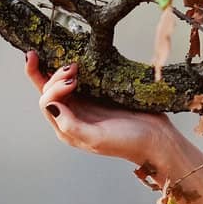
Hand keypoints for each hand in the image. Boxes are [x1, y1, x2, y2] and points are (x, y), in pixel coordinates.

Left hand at [24, 50, 176, 165]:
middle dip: (54, 76)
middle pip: (48, 91)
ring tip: (75, 63)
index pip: (46, 103)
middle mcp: (71, 116)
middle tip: (74, 66)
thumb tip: (51, 106)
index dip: (53, 88)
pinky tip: (78, 60)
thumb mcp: (96, 138)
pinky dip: (73, 69)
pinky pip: (78, 79)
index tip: (73, 80)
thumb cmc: (128, 142)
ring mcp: (84, 104)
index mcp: (67, 129)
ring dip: (60, 70)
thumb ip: (71, 125)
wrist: (156, 138)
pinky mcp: (97, 94)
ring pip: (59, 83)